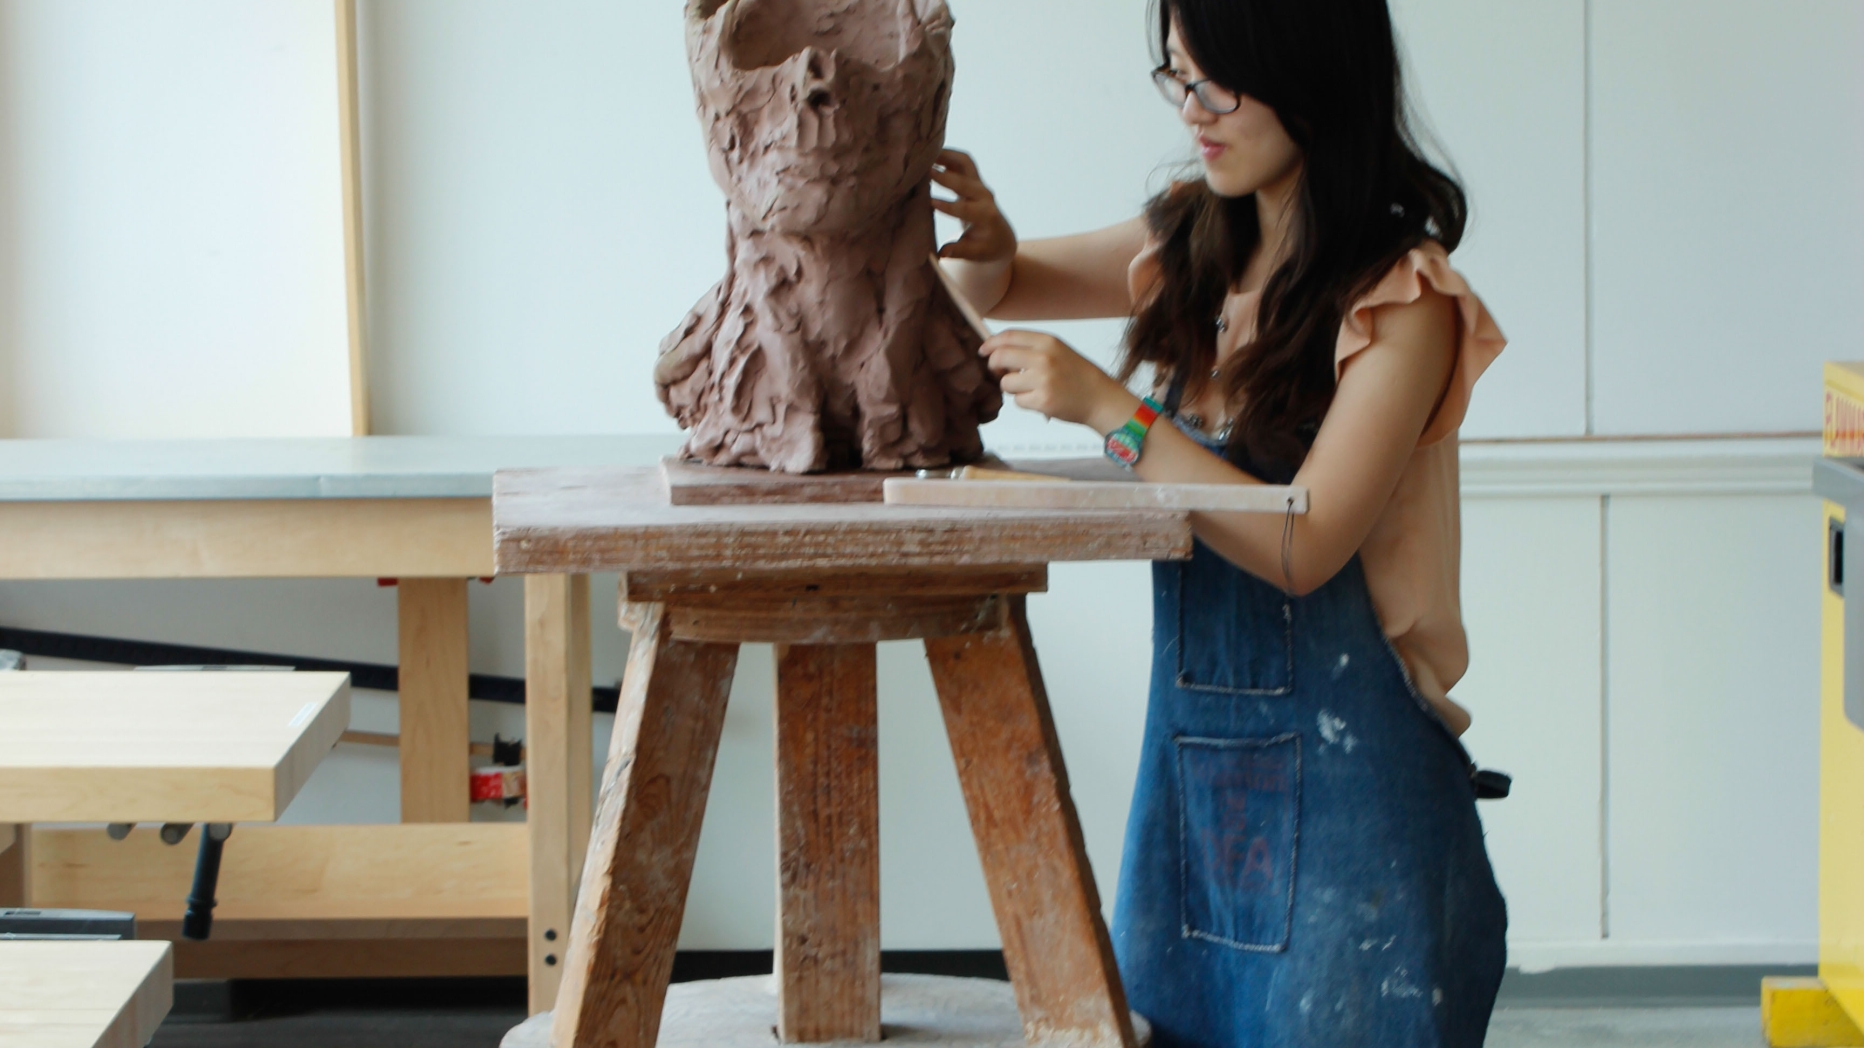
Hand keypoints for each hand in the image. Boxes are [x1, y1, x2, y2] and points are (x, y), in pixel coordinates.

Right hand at [932, 150, 1015, 262]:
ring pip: (965, 163)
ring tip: (925, 155)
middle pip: (965, 182)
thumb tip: (940, 253)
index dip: (948, 206)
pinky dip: (946, 154)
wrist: (1000, 236)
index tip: (931, 203)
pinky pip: (961, 161)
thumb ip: (959, 251)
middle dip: (946, 177)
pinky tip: (929, 153)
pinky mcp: (973, 178)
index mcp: (986, 216)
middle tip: (925, 173)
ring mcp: (979, 184)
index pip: (966, 209)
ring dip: (946, 156)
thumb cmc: (985, 247)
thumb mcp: (975, 253)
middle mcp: (985, 196)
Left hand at [981, 330, 1139, 432]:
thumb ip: (1031, 349)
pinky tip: (1040, 400)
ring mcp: (1043, 379)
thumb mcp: (1058, 351)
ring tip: (1031, 389)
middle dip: (994, 367)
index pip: (1009, 336)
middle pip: (1000, 357)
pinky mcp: (1042, 400)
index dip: (991, 343)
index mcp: (1048, 341)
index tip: (983, 351)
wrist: (1100, 398)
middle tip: (1001, 374)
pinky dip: (1025, 403)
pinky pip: (1018, 401)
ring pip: (1006, 383)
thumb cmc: (1078, 376)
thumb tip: (997, 351)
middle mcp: (1044, 357)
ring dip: (1012, 389)